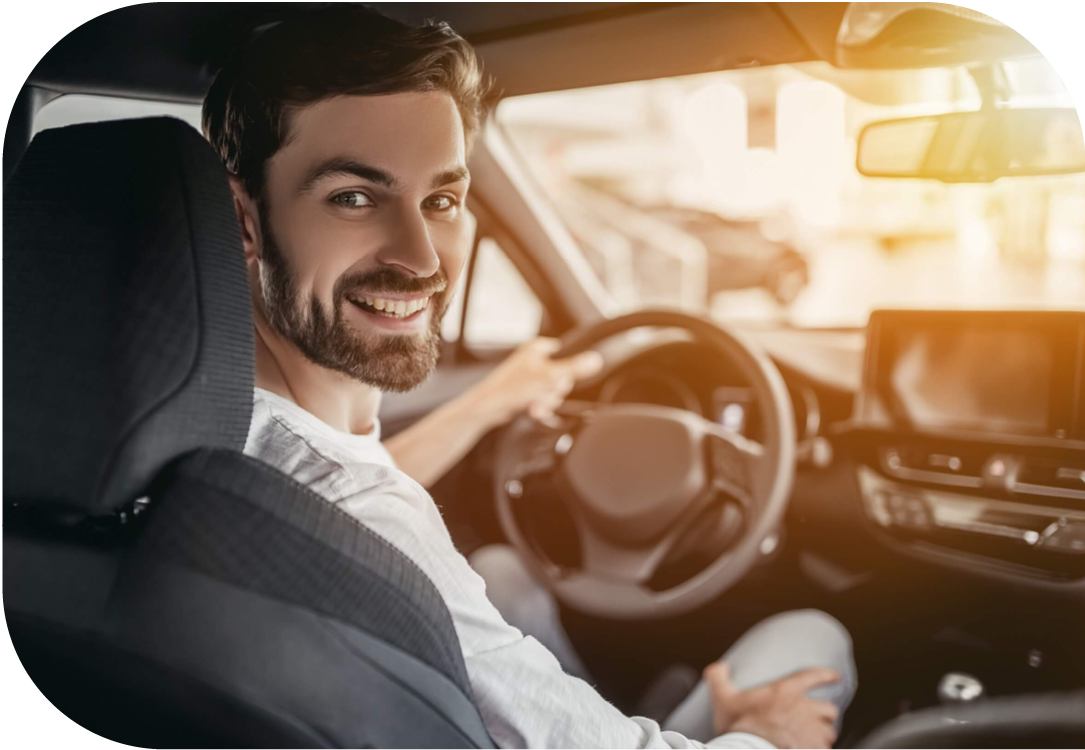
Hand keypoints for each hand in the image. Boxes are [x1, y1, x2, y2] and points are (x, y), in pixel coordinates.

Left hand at [471, 337, 603, 426]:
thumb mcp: (548, 377)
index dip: (568, 372)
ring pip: (553, 391)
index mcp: (538, 348)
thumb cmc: (511, 388)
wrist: (487, 409)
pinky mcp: (526, 392)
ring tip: (535, 405)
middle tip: (543, 395)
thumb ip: (574, 369)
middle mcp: (534, 360)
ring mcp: (530, 377)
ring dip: (547, 402)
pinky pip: (543, 399)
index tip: (560, 380)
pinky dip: (540, 407)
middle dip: (554, 392)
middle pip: (562, 377)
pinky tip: (533, 411)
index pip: (568, 355)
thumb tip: (597, 359)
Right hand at [705, 663, 840, 749]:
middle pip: (829, 708)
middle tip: (818, 719)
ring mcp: (812, 732)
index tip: (835, 676)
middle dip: (825, 714)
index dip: (826, 675)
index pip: (813, 676)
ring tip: (816, 740)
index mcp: (785, 691)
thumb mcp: (722, 698)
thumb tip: (719, 666)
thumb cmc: (738, 727)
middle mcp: (804, 709)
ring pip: (829, 732)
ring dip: (824, 735)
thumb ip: (718, 678)